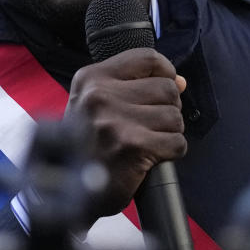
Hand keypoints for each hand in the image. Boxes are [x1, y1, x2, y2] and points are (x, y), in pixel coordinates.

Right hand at [64, 47, 186, 220]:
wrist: (68, 190)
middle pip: (167, 89)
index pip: (148, 59)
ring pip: (174, 116)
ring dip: (169, 132)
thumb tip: (180, 81)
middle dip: (167, 109)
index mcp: (91, 79)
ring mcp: (115, 122)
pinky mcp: (132, 147)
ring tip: (148, 141)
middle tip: (150, 126)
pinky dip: (171, 152)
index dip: (165, 73)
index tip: (162, 89)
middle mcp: (100, 96)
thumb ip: (136, 86)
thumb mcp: (97, 105)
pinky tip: (150, 156)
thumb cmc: (87, 145)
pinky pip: (177, 142)